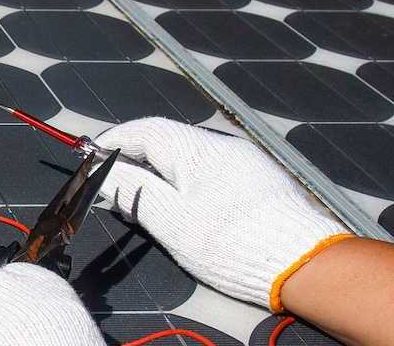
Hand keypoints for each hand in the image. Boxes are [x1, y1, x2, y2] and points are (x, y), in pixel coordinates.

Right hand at [95, 117, 350, 310]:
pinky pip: (211, 170)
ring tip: (145, 199)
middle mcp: (223, 145)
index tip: (90, 156)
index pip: (144, 130)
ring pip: (190, 156)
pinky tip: (184, 206)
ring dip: (161, 171)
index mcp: (197, 149)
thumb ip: (133, 190)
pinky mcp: (260, 180)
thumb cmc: (229, 242)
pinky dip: (187, 181)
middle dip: (135, 157)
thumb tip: (104, 170)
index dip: (114, 140)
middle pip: (167, 141)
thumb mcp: (169, 220)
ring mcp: (245, 160)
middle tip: (113, 183)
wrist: (303, 263)